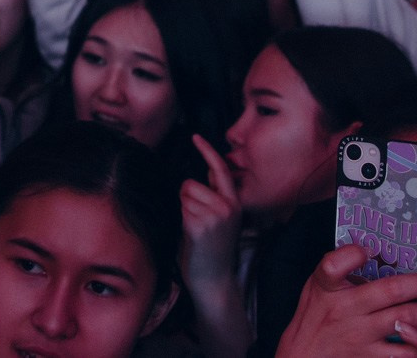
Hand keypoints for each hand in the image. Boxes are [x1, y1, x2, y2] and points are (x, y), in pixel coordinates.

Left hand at [180, 135, 243, 290]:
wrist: (214, 279)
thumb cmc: (212, 248)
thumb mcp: (222, 218)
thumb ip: (217, 195)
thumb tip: (207, 171)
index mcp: (235, 203)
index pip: (221, 170)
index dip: (207, 151)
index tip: (195, 136)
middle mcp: (228, 206)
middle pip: (191, 183)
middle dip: (186, 197)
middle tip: (196, 221)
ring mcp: (215, 215)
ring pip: (184, 197)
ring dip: (184, 211)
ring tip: (195, 230)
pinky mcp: (200, 225)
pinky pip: (181, 210)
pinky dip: (182, 221)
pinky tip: (192, 236)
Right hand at [273, 245, 416, 357]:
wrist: (304, 356)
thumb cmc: (314, 315)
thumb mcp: (316, 284)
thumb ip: (337, 263)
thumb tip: (367, 248)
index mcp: (330, 289)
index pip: (335, 266)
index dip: (353, 254)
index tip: (371, 248)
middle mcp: (347, 311)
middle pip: (392, 292)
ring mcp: (362, 337)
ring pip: (407, 321)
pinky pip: (406, 353)